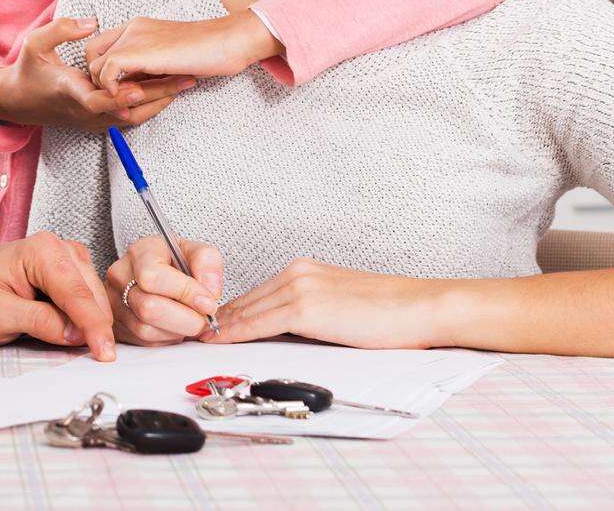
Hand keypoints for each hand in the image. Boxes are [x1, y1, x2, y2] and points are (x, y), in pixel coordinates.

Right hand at [0, 17, 194, 130]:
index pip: (97, 100)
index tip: (139, 86)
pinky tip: (168, 88)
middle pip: (127, 111)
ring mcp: (94, 120)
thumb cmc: (29, 71)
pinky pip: (131, 117)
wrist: (20, 102)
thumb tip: (89, 21)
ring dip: (160, 102)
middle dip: (158, 96)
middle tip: (185, 79)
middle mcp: (85, 111)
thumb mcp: (35, 44)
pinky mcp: (101, 121)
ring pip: (134, 118)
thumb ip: (60, 30)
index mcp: (70, 92)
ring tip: (185, 81)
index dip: (120, 96)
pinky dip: (151, 105)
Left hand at [0, 232, 116, 360]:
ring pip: (96, 298)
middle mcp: (60, 248)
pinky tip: (74, 332)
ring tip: (69, 342)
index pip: (76, 294)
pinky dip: (88, 319)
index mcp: (40, 251)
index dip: (93, 326)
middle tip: (88, 357)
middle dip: (94, 328)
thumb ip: (38, 321)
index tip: (105, 353)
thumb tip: (75, 333)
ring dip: (91, 324)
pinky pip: (91, 299)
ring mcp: (69, 258)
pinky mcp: (74, 272)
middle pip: (91, 296)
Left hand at [84, 10, 281, 96]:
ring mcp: (134, 38)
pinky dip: (111, 90)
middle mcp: (132, 28)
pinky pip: (107, 72)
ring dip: (106, 90)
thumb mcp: (171, 57)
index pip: (102, 46)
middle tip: (120, 99)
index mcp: (139, 27)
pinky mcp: (139, 52)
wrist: (230, 40)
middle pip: (91, 55)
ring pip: (95, 66)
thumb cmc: (210, 52)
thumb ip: (151, 66)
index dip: (104, 70)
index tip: (121, 89)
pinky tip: (130, 99)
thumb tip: (136, 87)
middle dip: (98, 81)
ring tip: (129, 103)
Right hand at [106, 236, 224, 345]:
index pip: (153, 277)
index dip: (184, 293)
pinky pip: (146, 342)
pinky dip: (168, 338)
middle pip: (149, 308)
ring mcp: (115, 303)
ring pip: (147, 330)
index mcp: (140, 252)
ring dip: (178, 331)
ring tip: (190, 319)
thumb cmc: (177, 262)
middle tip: (204, 318)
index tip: (208, 303)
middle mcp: (121, 277)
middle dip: (186, 319)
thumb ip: (208, 264)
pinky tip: (176, 325)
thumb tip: (210, 292)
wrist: (160, 273)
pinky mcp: (119, 327)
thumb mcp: (196, 252)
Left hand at [213, 258, 455, 349]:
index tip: (211, 328)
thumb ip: (309, 313)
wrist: (422, 307)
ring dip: (221, 327)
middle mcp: (298, 273)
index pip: (256, 295)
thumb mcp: (340, 305)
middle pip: (245, 301)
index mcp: (305, 270)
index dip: (230, 314)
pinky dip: (235, 332)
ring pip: (247, 311)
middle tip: (191, 335)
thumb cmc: (392, 312)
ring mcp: (300, 288)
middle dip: (218, 321)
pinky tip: (218, 340)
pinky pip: (259, 323)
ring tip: (197, 341)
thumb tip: (285, 332)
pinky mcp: (306, 308)